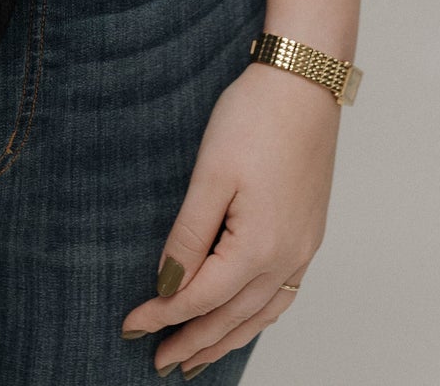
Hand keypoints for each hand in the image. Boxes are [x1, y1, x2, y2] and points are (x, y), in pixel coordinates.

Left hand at [120, 60, 340, 374]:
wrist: (304, 82)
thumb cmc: (255, 118)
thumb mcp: (210, 175)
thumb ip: (188, 236)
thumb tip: (168, 285)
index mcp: (260, 246)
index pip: (201, 297)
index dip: (163, 315)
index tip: (131, 326)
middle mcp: (288, 257)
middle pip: (232, 317)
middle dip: (193, 341)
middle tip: (158, 362)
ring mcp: (303, 248)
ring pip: (260, 314)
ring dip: (225, 338)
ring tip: (196, 358)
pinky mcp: (308, 234)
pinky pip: (282, 295)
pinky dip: (256, 317)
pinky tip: (242, 320)